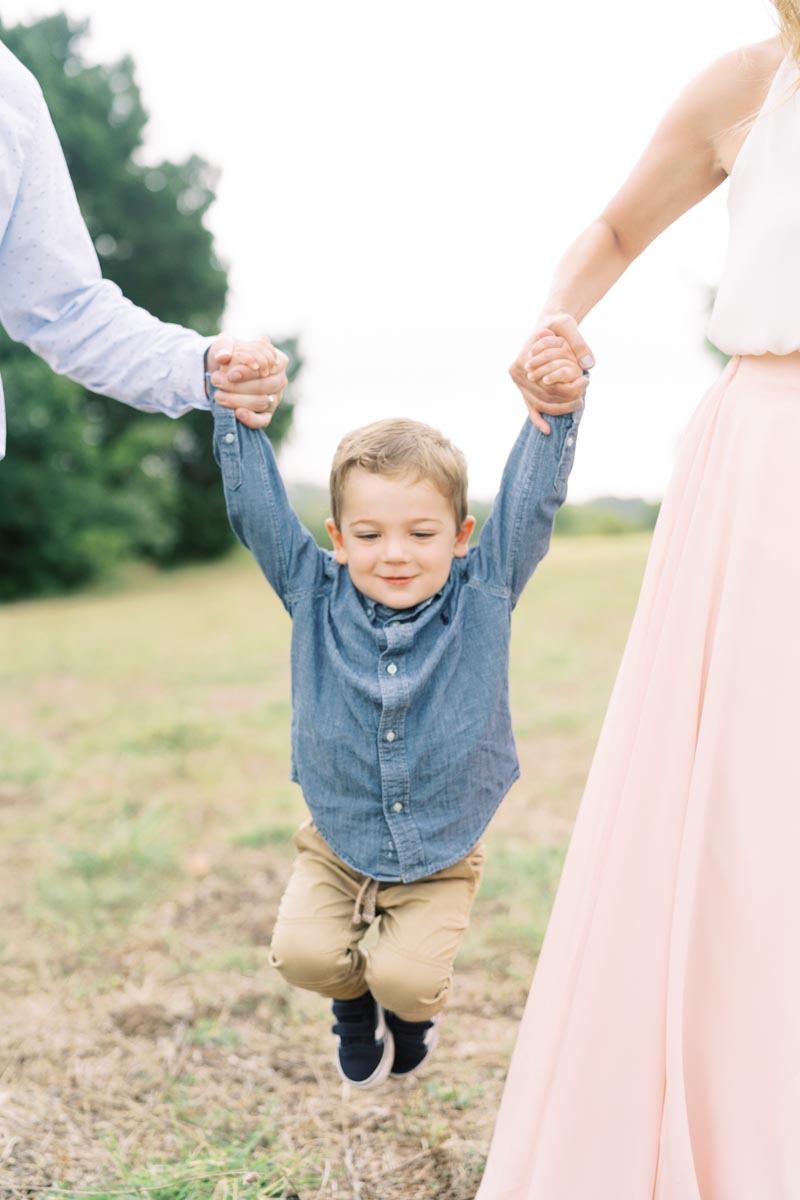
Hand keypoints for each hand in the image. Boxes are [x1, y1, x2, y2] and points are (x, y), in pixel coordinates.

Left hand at [207, 334, 288, 428]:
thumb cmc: (230, 356)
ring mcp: (275, 398)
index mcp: (276, 360)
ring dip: (237, 400)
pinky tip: (237, 413)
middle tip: (217, 382)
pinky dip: (250, 419)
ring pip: (261, 403)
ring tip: (218, 395)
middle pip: (265, 386)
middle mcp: (280, 380)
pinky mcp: (267, 414)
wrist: (223, 372)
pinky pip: (263, 421)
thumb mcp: (225, 345)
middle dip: (238, 386)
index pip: (267, 367)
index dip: (249, 372)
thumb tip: (223, 357)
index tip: (230, 374)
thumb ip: (224, 347)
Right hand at [510, 312, 593, 433]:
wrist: (548, 325)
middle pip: (544, 396)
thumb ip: (579, 343)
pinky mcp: (524, 388)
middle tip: (584, 398)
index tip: (586, 383)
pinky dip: (538, 419)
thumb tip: (589, 365)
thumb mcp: (568, 325)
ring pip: (540, 404)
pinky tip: (547, 430)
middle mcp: (517, 374)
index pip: (547, 382)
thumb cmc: (557, 324)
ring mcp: (519, 383)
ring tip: (578, 405)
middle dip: (565, 400)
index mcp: (524, 359)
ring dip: (558, 409)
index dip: (567, 387)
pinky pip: (530, 407)